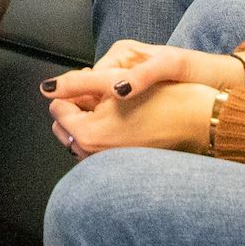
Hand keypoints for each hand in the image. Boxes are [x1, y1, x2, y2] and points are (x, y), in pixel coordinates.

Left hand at [46, 79, 219, 157]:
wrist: (197, 121)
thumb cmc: (161, 100)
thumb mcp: (112, 81)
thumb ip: (75, 83)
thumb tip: (47, 87)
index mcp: (87, 134)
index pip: (58, 107)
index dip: (75, 91)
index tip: (96, 86)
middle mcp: (94, 155)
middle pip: (66, 124)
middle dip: (79, 107)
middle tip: (106, 94)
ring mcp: (108, 162)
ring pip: (81, 135)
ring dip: (91, 119)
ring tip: (117, 106)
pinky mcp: (121, 164)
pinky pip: (98, 146)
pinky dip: (103, 132)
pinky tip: (124, 120)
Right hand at [49, 43, 244, 112]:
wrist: (221, 81)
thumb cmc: (198, 69)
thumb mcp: (170, 66)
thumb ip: (143, 75)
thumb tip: (118, 90)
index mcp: (123, 52)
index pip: (92, 77)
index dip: (88, 98)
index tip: (90, 119)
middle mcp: (122, 65)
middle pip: (94, 90)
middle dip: (94, 109)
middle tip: (98, 130)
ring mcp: (130, 80)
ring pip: (104, 102)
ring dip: (104, 116)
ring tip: (109, 134)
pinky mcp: (139, 95)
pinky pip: (118, 108)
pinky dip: (117, 120)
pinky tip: (123, 131)